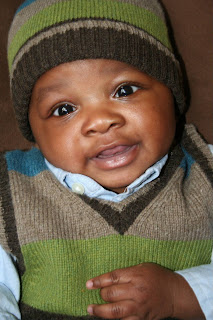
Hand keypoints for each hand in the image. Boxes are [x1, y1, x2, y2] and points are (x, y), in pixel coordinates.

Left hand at [86, 263, 204, 319]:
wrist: (175, 293)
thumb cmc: (158, 276)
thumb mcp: (143, 267)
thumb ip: (126, 272)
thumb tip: (108, 279)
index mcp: (136, 275)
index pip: (112, 278)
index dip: (98, 281)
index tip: (88, 284)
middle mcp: (136, 291)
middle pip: (111, 294)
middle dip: (100, 294)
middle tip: (95, 294)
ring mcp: (139, 307)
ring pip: (115, 311)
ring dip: (100, 311)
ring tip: (90, 309)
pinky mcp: (142, 318)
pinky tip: (108, 318)